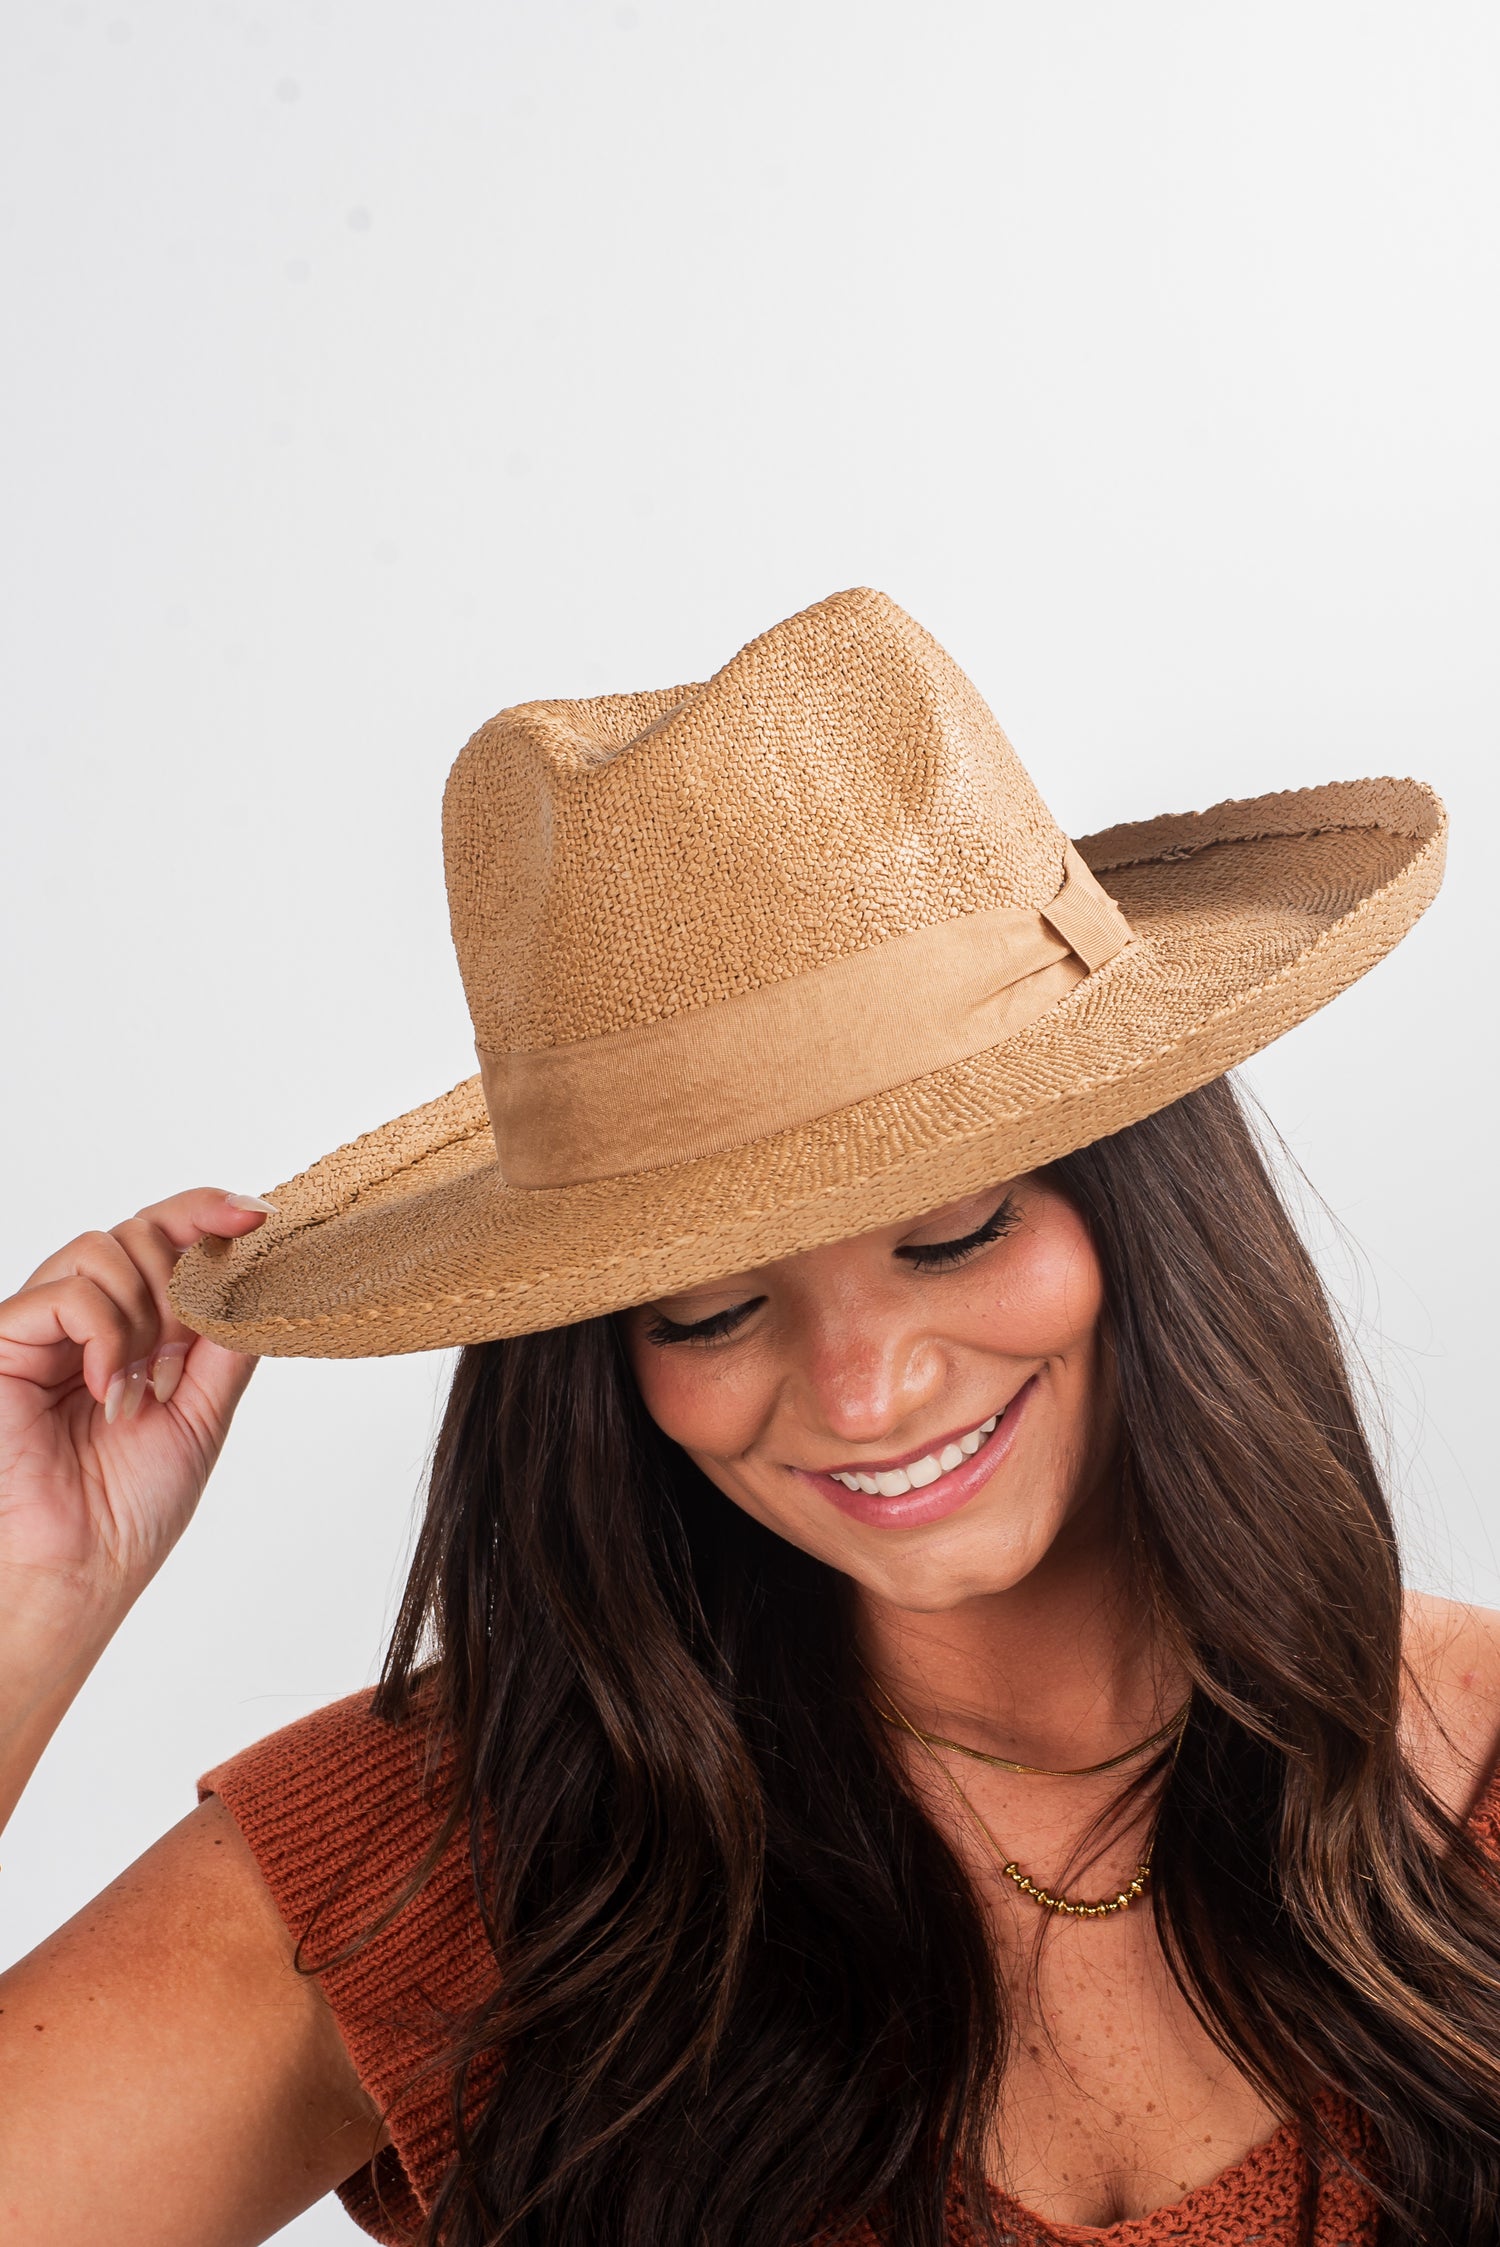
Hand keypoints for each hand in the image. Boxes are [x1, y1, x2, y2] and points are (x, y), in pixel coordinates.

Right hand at [0, 1190, 271, 1678]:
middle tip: (180, 1358)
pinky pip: (68, 1293)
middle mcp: (85, 1318)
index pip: (167, 1238)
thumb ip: (228, 1341)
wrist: (79, 1571)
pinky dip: (105, 1334)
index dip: (209, 1212)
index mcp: (134, 1329)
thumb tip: (264, 1275)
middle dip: (180, 1281)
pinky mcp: (5, 1341)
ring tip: (141, 1386)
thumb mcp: (204, 1411)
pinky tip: (108, 1388)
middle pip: (140, 1229)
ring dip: (145, 1312)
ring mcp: (42, 1327)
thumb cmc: (128, 1509)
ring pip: (104, 1247)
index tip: (258, 1214)